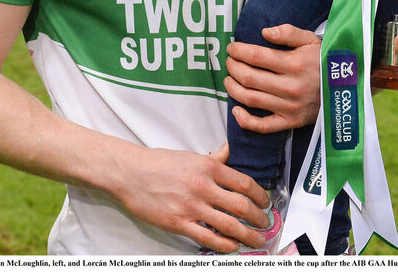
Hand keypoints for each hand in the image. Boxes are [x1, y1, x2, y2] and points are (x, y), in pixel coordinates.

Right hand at [109, 143, 269, 253]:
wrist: (131, 173)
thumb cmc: (160, 163)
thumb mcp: (192, 156)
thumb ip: (214, 158)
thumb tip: (228, 150)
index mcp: (209, 168)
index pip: (244, 183)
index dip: (260, 196)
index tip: (266, 203)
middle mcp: (204, 186)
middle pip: (242, 206)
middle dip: (259, 218)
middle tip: (266, 224)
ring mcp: (192, 206)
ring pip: (229, 225)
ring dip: (247, 235)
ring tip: (257, 240)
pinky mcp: (179, 223)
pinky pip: (207, 237)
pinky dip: (224, 244)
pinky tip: (233, 247)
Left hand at [224, 24, 321, 133]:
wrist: (344, 88)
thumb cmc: (323, 60)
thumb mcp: (311, 40)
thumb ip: (288, 32)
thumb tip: (265, 32)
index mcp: (294, 64)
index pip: (256, 56)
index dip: (238, 51)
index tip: (232, 47)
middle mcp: (290, 87)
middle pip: (249, 77)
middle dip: (233, 67)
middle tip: (229, 61)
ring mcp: (289, 107)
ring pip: (250, 99)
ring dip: (233, 88)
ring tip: (229, 79)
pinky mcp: (289, 122)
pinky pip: (262, 126)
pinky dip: (244, 120)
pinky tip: (236, 110)